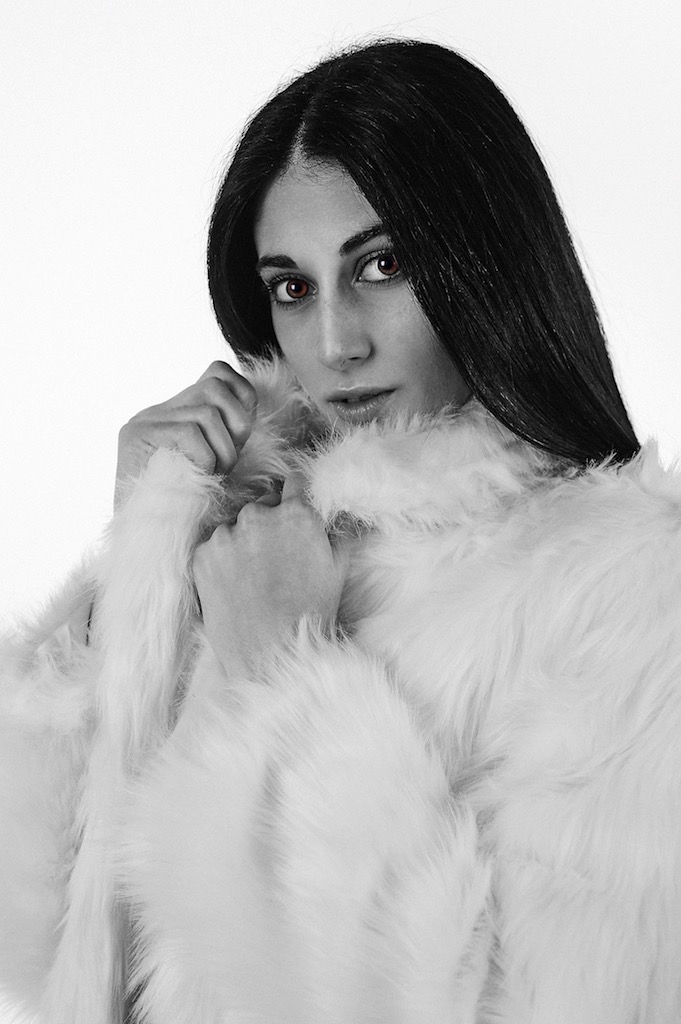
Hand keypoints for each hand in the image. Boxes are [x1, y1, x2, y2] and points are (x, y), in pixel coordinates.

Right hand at [115, 361, 256, 508]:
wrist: (142, 537)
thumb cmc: (186, 508)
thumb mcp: (214, 464)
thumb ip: (225, 435)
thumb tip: (249, 407)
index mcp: (175, 412)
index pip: (218, 372)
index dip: (242, 397)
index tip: (241, 435)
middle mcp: (157, 411)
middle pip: (214, 386)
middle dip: (237, 424)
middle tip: (229, 461)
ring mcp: (144, 421)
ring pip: (206, 411)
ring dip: (223, 448)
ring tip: (215, 474)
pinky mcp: (136, 436)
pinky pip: (189, 432)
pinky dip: (205, 457)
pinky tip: (198, 477)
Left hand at [193, 472, 346, 675]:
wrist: (270, 652)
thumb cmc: (310, 611)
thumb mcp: (337, 569)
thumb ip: (342, 533)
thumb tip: (351, 517)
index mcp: (296, 514)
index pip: (293, 483)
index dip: (294, 495)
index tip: (291, 505)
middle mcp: (258, 516)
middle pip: (262, 505)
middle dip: (268, 523)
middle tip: (275, 555)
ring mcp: (226, 535)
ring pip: (234, 526)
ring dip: (242, 541)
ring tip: (254, 577)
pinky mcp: (202, 556)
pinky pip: (212, 547)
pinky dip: (220, 560)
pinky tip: (234, 584)